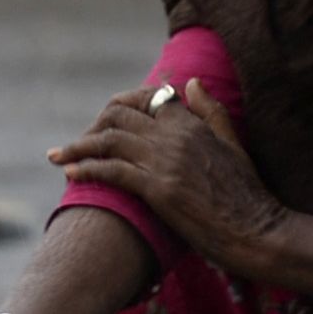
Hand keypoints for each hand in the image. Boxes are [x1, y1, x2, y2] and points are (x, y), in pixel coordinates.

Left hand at [48, 83, 288, 274]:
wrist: (255, 230)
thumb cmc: (247, 193)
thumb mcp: (233, 144)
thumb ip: (211, 111)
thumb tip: (191, 83)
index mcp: (191, 123)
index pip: (146, 98)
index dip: (120, 107)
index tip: (103, 123)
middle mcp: (174, 135)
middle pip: (118, 115)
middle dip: (91, 126)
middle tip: (76, 143)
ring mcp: (164, 160)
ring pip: (108, 140)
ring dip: (77, 146)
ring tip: (56, 156)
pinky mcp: (158, 188)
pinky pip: (111, 170)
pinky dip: (86, 168)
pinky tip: (70, 174)